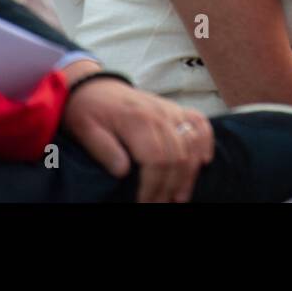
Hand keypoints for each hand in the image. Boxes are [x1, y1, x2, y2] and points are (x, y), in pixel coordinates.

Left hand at [61, 79, 214, 202]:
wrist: (94, 86)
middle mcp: (158, 113)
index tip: (144, 202)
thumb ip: (104, 150)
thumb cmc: (89, 110)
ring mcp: (170, 110)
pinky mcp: (175, 109)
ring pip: (192, 143)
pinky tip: (204, 162)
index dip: (153, 185)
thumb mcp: (85, 130)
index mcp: (136, 119)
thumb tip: (123, 171)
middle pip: (177, 155)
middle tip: (160, 204)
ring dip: (189, 173)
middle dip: (170, 186)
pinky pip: (199, 123)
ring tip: (180, 196)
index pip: (155, 158)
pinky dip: (205, 142)